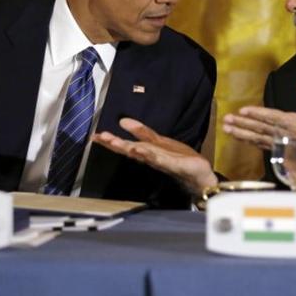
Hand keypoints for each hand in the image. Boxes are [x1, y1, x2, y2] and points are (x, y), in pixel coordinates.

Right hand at [92, 118, 217, 194]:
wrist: (200, 174)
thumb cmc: (179, 158)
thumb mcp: (159, 141)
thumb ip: (142, 132)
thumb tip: (122, 121)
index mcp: (147, 151)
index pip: (126, 145)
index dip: (110, 141)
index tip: (95, 136)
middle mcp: (151, 158)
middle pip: (131, 150)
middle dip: (115, 144)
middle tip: (100, 138)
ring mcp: (162, 162)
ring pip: (143, 154)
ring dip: (129, 148)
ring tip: (116, 143)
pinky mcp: (175, 165)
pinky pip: (161, 159)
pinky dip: (151, 155)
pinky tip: (142, 149)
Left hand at [222, 78, 295, 169]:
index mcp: (294, 123)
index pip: (271, 117)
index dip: (257, 114)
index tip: (243, 110)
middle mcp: (284, 134)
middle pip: (259, 128)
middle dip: (242, 124)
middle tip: (227, 120)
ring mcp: (280, 143)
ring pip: (257, 138)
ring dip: (241, 133)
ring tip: (227, 128)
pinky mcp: (278, 149)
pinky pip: (260, 145)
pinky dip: (248, 141)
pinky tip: (238, 136)